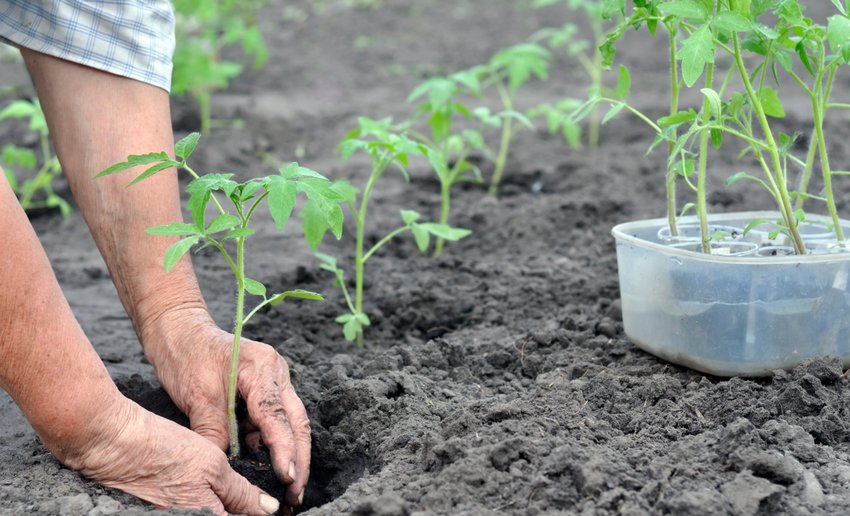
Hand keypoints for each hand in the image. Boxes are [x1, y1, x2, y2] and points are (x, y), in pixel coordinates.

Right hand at [51, 396, 280, 515]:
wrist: (113, 445)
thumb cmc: (163, 450)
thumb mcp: (212, 466)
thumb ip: (241, 494)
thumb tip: (268, 511)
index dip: (261, 515)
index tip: (278, 510)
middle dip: (246, 511)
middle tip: (265, 502)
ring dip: (232, 509)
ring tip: (247, 498)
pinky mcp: (166, 515)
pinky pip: (199, 514)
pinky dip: (213, 506)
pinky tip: (221, 495)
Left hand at [140, 308, 310, 508]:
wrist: (178, 330)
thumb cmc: (185, 355)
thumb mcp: (197, 397)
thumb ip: (214, 432)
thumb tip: (225, 468)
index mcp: (263, 368)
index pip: (278, 416)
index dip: (284, 450)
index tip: (287, 478)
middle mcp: (277, 373)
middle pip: (297, 422)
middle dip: (300, 459)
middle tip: (296, 493)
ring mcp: (275, 380)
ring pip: (291, 423)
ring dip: (290, 453)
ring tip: (287, 487)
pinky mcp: (266, 389)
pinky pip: (274, 420)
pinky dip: (271, 443)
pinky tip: (266, 465)